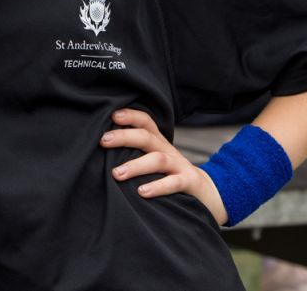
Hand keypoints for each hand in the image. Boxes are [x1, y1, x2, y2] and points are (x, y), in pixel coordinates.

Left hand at [101, 108, 227, 224]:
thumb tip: (99, 151)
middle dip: (124, 136)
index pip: (146, 122)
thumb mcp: (154, 160)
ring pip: (158, 160)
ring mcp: (179, 166)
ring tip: (117, 174)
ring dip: (136, 165)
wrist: (208, 192)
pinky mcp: (189, 182)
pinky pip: (174, 183)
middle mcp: (167, 150)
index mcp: (158, 142)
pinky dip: (158, 186)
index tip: (112, 115)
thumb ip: (134, 153)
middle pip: (147, 137)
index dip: (130, 115)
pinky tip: (142, 192)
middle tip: (103, 140)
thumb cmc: (170, 175)